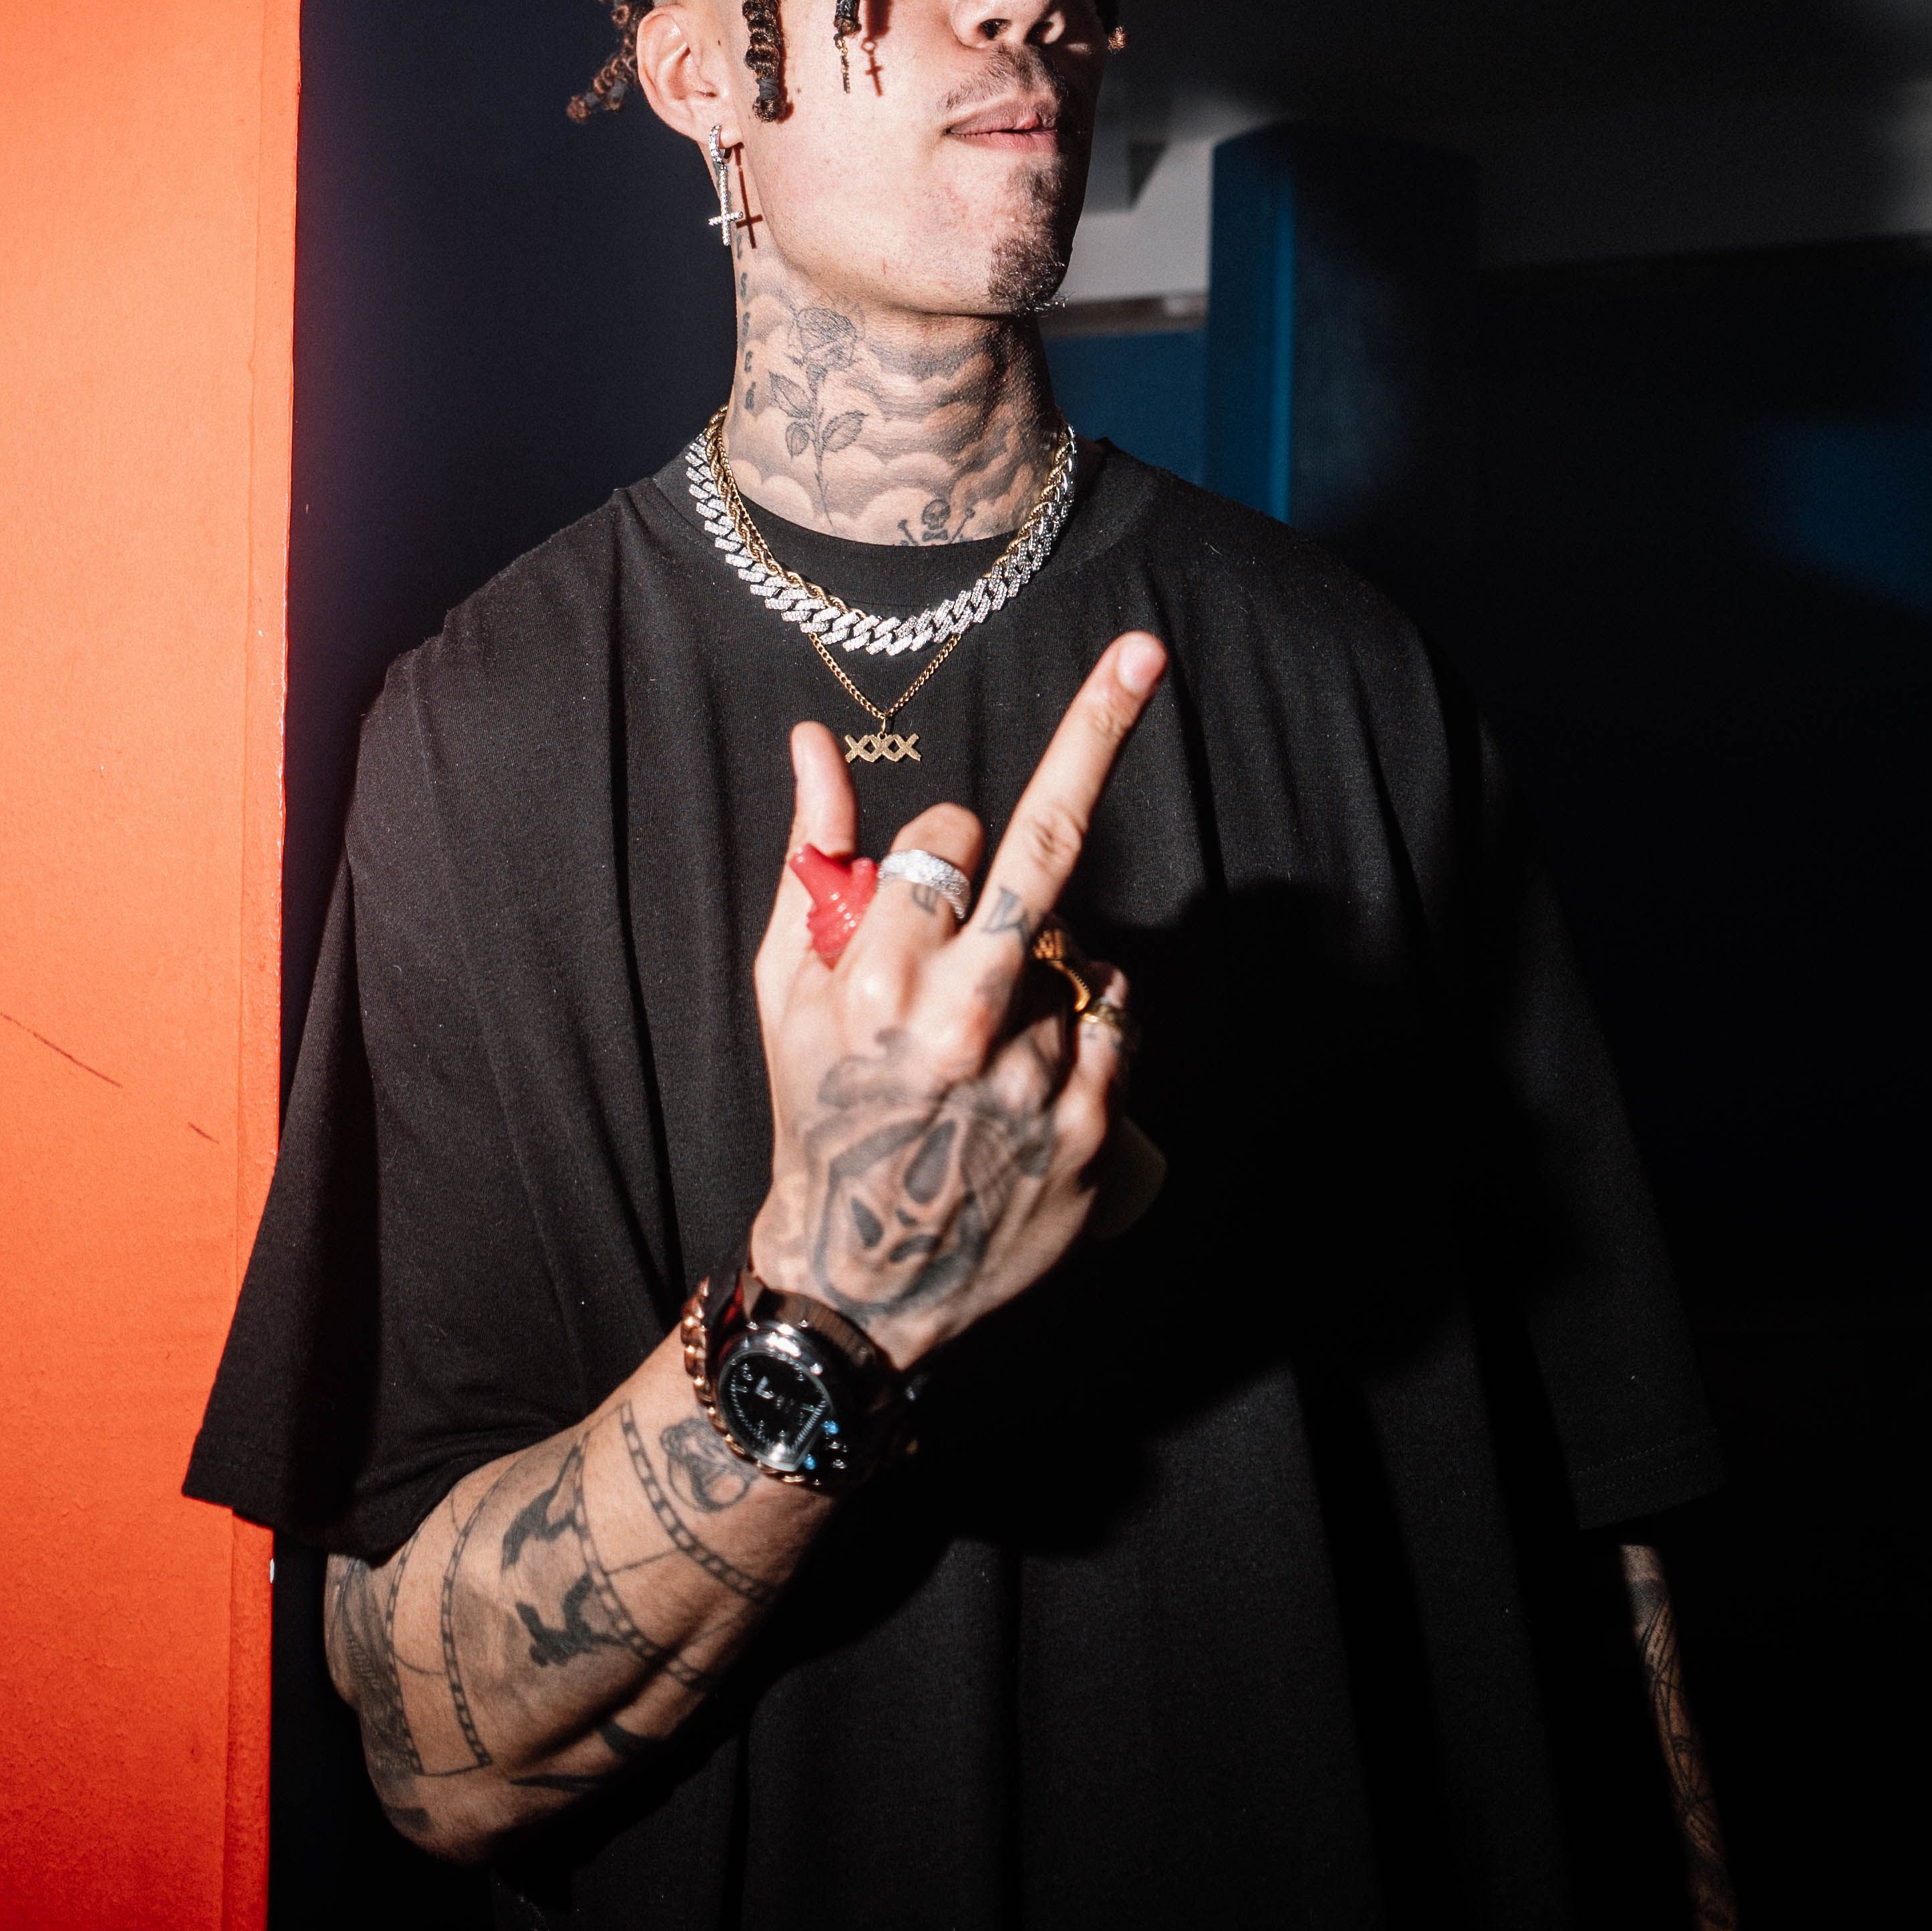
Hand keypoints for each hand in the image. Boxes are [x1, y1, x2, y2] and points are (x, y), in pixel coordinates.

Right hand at [746, 632, 1166, 1367]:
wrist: (857, 1279)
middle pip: (1046, 851)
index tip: (931, 869)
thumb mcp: (787, 987)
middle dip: (1096, 735)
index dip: (943, 840)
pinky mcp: (1088, 1130)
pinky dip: (1089, 1012)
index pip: (949, 837)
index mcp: (879, 981)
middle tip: (1144, 651)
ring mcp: (1034, 1078)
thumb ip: (813, 858)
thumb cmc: (816, 1110)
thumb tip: (815, 741)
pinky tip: (1041, 1050)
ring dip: (1041, 960)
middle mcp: (962, 1022)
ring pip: (1072, 948)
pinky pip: (1117, 1015)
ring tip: (987, 1033)